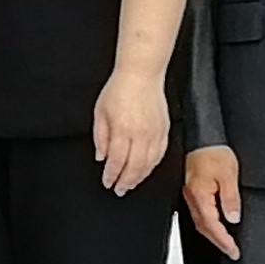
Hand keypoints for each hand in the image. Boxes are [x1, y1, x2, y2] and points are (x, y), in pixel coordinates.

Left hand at [90, 64, 174, 194]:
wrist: (141, 74)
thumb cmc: (119, 89)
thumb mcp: (100, 112)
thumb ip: (100, 137)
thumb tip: (101, 156)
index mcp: (122, 129)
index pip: (116, 161)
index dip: (111, 175)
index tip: (107, 182)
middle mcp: (140, 134)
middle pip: (134, 167)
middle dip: (126, 181)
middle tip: (119, 189)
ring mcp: (154, 133)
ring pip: (149, 164)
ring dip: (140, 177)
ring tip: (131, 183)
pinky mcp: (164, 130)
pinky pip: (160, 154)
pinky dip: (152, 166)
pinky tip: (146, 170)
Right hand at [181, 143, 242, 258]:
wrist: (201, 137)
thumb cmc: (213, 151)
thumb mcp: (229, 175)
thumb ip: (230, 199)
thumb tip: (233, 218)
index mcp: (200, 195)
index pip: (212, 225)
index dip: (224, 241)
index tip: (234, 251)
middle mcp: (192, 197)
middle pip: (204, 227)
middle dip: (218, 242)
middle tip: (232, 252)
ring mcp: (190, 194)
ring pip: (200, 222)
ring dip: (212, 235)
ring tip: (225, 243)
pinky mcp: (191, 190)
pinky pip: (198, 213)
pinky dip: (208, 223)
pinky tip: (214, 224)